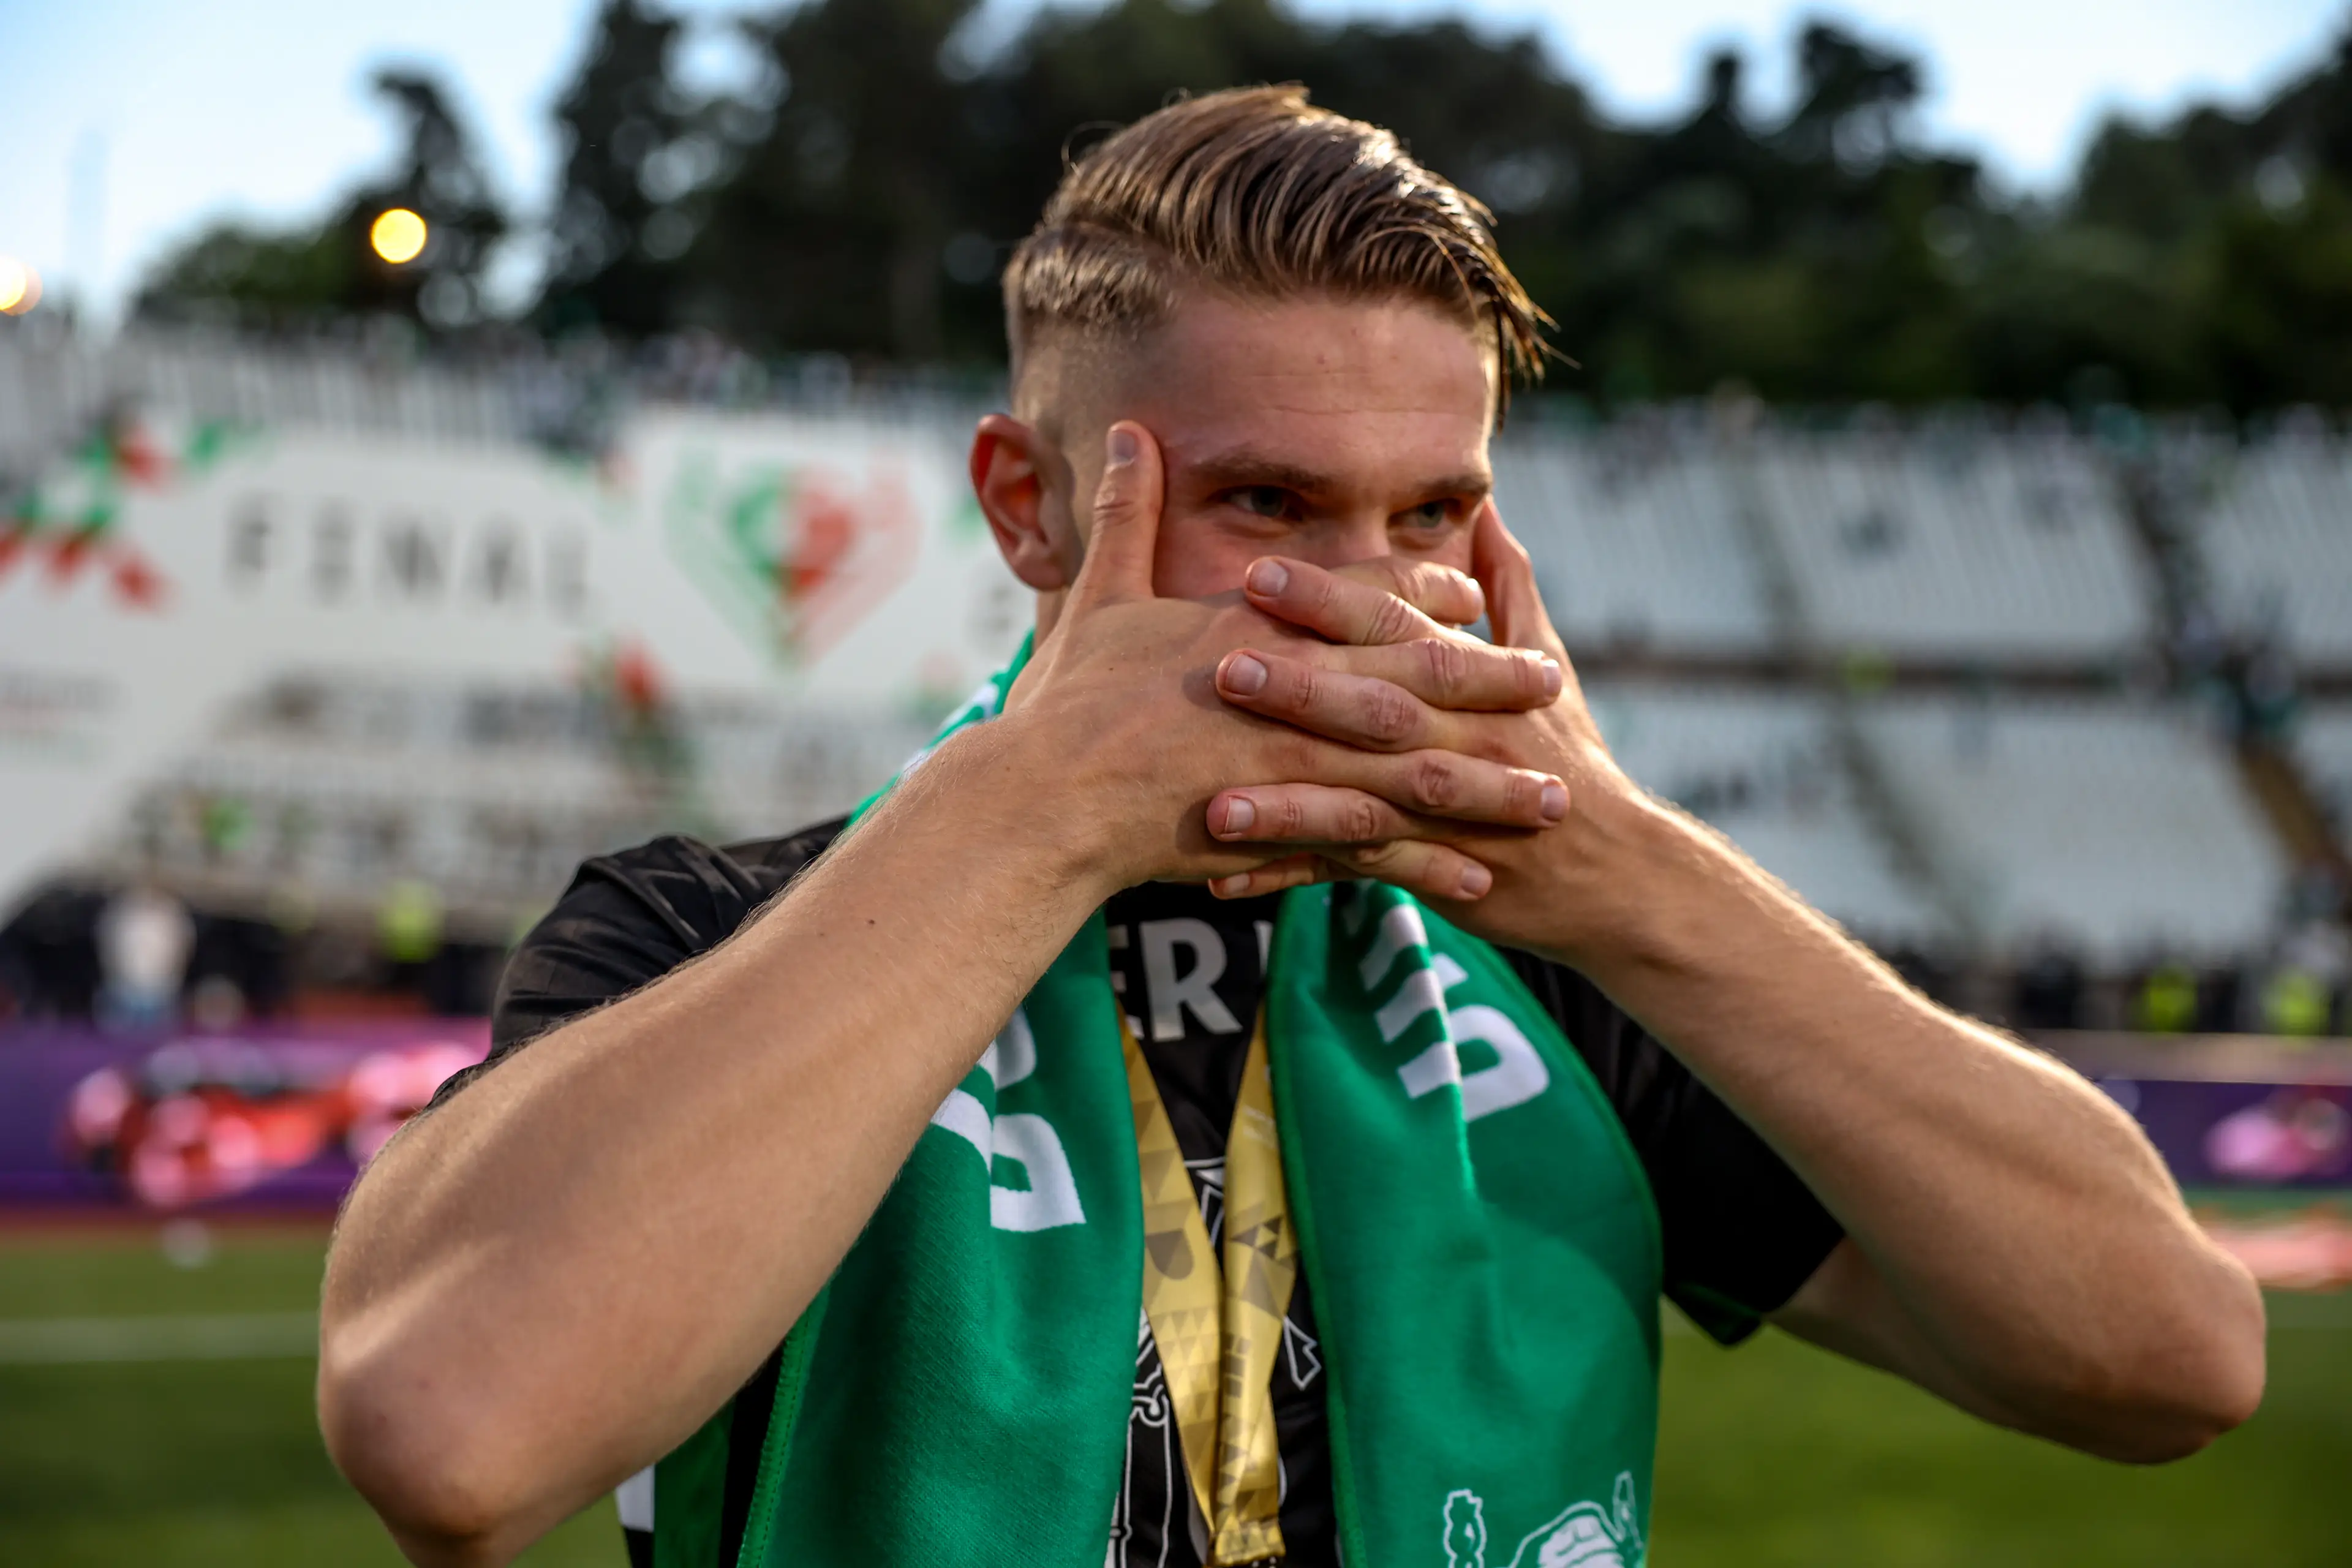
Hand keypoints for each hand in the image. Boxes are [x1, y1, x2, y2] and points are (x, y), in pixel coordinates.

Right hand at [991, 425, 1571, 903]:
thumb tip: (1129, 431)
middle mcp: (1294, 688)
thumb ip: (1128, 515)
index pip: (1363, 596)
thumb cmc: (1066, 704)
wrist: (1045, 798)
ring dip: (1491, 783)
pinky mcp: (1289, 830)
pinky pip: (1381, 850)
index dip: (1425, 590)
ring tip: (1552, 793)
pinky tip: (1484, 875)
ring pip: (1421, 770)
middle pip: (1418, 678)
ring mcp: (1298, 762)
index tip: (1473, 588)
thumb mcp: (1099, 597)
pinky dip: (1435, 864)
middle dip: (1492, 681)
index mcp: (1257, 628)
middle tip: (1555, 682)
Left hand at [1199, 503, 1647, 958]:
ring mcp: (1445, 812)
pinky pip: (1350, 875)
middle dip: (1300, 686)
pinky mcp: (1433, 871)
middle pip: (1376, 707)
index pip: (1397, 625)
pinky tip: (1220, 880)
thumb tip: (1486, 505)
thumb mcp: (1548, 663)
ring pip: (1360, 801)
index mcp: (1476, 680)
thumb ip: (1508, 585)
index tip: (1262, 576)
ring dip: (1287, 804)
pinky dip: (1290, 876)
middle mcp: (1460, 740)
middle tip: (1220, 666)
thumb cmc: (1567, 754)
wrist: (1616, 869)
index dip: (1333, 601)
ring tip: (1215, 803)